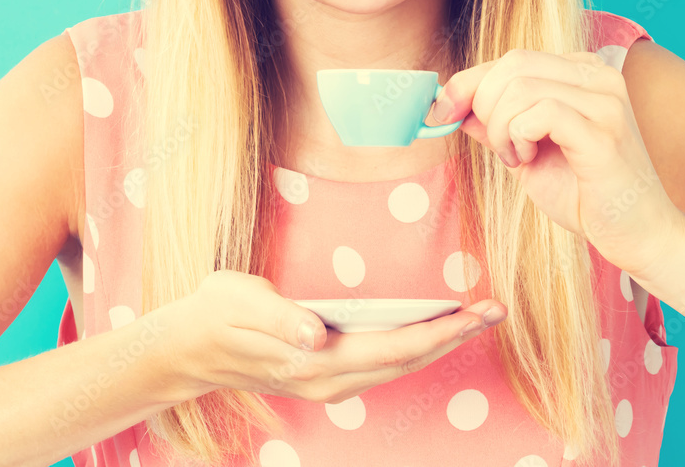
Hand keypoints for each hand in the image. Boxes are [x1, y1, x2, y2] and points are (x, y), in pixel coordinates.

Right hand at [153, 270, 507, 405]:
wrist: (189, 347)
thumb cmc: (216, 315)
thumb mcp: (241, 304)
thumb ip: (280, 319)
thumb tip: (316, 332)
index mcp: (314, 360)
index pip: (392, 348)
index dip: (438, 332)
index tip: (474, 313)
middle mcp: (328, 377)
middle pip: (406, 361)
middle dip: (453, 337)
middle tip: (494, 311)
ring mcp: (328, 380)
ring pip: (398, 365)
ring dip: (438, 343)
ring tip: (473, 319)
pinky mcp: (325, 371)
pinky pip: (382, 363)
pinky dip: (413, 346)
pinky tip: (428, 332)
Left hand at [431, 48, 684, 277]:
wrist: (640, 237)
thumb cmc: (586, 195)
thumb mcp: (527, 152)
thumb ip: (496, 123)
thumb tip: (451, 103)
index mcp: (582, 73)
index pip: (511, 59)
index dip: (468, 82)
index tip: (440, 111)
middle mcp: (598, 75)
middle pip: (512, 64)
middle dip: (484, 106)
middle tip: (499, 148)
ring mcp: (606, 99)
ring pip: (520, 87)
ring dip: (501, 128)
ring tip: (517, 158)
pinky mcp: (604, 130)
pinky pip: (540, 112)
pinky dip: (518, 137)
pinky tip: (528, 160)